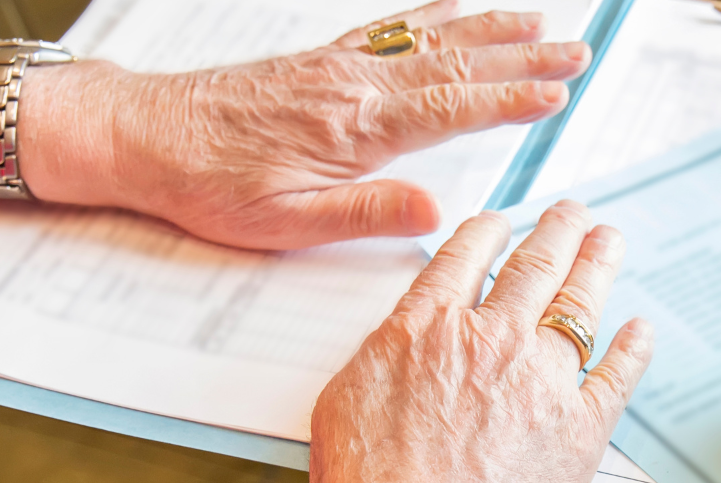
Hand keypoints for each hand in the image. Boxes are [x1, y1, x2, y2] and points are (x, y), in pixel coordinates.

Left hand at [29, 2, 589, 249]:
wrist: (143, 136)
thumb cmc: (208, 187)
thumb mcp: (285, 224)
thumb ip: (363, 214)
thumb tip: (434, 214)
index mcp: (354, 130)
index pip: (451, 109)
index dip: (509, 99)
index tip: (557, 93)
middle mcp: (353, 86)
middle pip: (455, 65)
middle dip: (522, 58)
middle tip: (577, 52)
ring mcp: (338, 67)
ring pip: (430, 40)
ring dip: (491, 30)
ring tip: (541, 22)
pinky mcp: (320, 61)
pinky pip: (391, 29)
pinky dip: (433, 15)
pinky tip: (457, 7)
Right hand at [307, 201, 653, 482]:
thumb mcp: (344, 404)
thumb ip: (385, 357)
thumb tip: (406, 340)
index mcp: (427, 328)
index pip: (466, 257)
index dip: (489, 232)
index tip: (503, 222)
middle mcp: (490, 340)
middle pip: (534, 266)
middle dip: (557, 231)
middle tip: (572, 213)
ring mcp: (542, 382)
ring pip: (580, 304)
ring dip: (597, 264)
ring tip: (608, 240)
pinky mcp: (582, 431)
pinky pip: (618, 375)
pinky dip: (633, 347)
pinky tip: (641, 329)